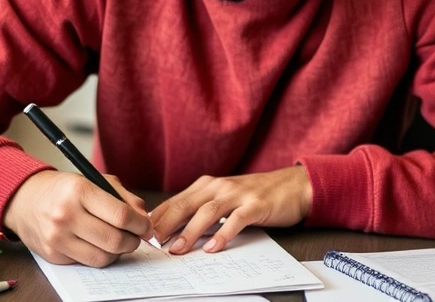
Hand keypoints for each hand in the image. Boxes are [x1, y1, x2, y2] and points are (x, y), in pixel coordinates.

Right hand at [2, 170, 152, 267]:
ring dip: (118, 252)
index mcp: (79, 191)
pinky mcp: (53, 255)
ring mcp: (57, 237)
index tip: (146, 226)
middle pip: (114, 240)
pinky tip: (99, 244)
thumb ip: (124, 197)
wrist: (24, 199)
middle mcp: (66, 215)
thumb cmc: (64, 189)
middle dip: (133, 241)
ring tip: (119, 241)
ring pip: (103, 257)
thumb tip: (144, 218)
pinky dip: (100, 255)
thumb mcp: (94, 180)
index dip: (141, 224)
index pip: (121, 215)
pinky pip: (87, 262)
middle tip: (136, 237)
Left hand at [150, 166, 311, 254]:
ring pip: (207, 212)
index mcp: (207, 185)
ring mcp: (238, 194)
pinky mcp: (256, 204)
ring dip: (190, 231)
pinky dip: (223, 233)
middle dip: (166, 224)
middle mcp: (219, 186)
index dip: (158, 218)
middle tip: (152, 242)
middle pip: (186, 204)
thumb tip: (173, 231)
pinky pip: (236, 220)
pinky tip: (213, 247)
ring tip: (178, 249)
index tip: (142, 234)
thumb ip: (201, 209)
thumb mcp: (224, 198)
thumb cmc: (254, 195)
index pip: (175, 201)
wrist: (292, 185)